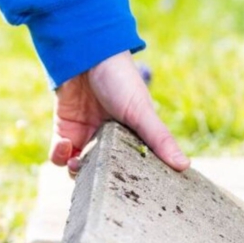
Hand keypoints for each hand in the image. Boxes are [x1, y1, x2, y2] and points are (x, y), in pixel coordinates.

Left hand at [49, 51, 189, 173]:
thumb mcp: (142, 112)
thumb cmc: (121, 79)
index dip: (128, 180)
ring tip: (77, 163)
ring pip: (78, 167)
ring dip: (75, 170)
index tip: (126, 188)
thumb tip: (184, 166)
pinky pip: (59, 154)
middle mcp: (108, 139)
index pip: (131, 167)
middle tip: (95, 178)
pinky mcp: (64, 130)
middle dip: (96, 179)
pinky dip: (59, 156)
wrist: (87, 54)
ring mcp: (85, 135)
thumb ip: (160, 140)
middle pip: (101, 171)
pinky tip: (65, 146)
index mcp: (131, 136)